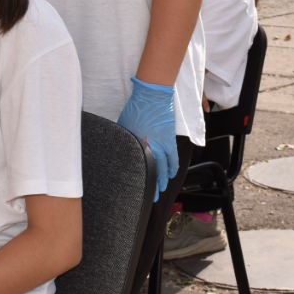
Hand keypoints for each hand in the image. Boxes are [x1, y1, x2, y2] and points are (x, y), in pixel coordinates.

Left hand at [117, 77, 177, 199]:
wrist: (153, 95)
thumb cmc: (136, 108)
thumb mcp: (124, 126)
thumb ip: (124, 140)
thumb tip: (120, 151)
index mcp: (136, 145)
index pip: (136, 168)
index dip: (137, 181)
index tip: (135, 190)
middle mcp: (149, 148)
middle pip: (151, 172)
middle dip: (151, 187)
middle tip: (150, 197)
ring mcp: (161, 145)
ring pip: (163, 169)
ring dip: (162, 181)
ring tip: (160, 190)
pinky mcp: (170, 140)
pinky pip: (173, 158)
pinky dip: (172, 168)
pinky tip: (171, 175)